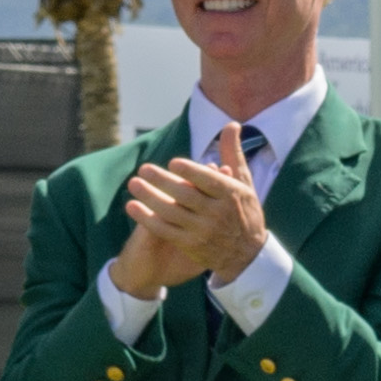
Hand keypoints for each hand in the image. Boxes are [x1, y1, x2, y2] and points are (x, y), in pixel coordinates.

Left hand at [112, 152, 261, 294]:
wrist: (247, 256)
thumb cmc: (244, 212)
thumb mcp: (244, 183)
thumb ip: (232, 153)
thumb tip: (231, 124)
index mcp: (231, 195)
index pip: (208, 181)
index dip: (190, 172)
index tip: (173, 162)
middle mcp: (217, 214)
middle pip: (186, 195)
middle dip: (163, 181)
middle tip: (144, 168)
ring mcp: (202, 231)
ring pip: (171, 212)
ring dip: (150, 198)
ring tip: (134, 184)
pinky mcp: (190, 245)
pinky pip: (165, 230)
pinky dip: (147, 219)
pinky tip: (133, 207)